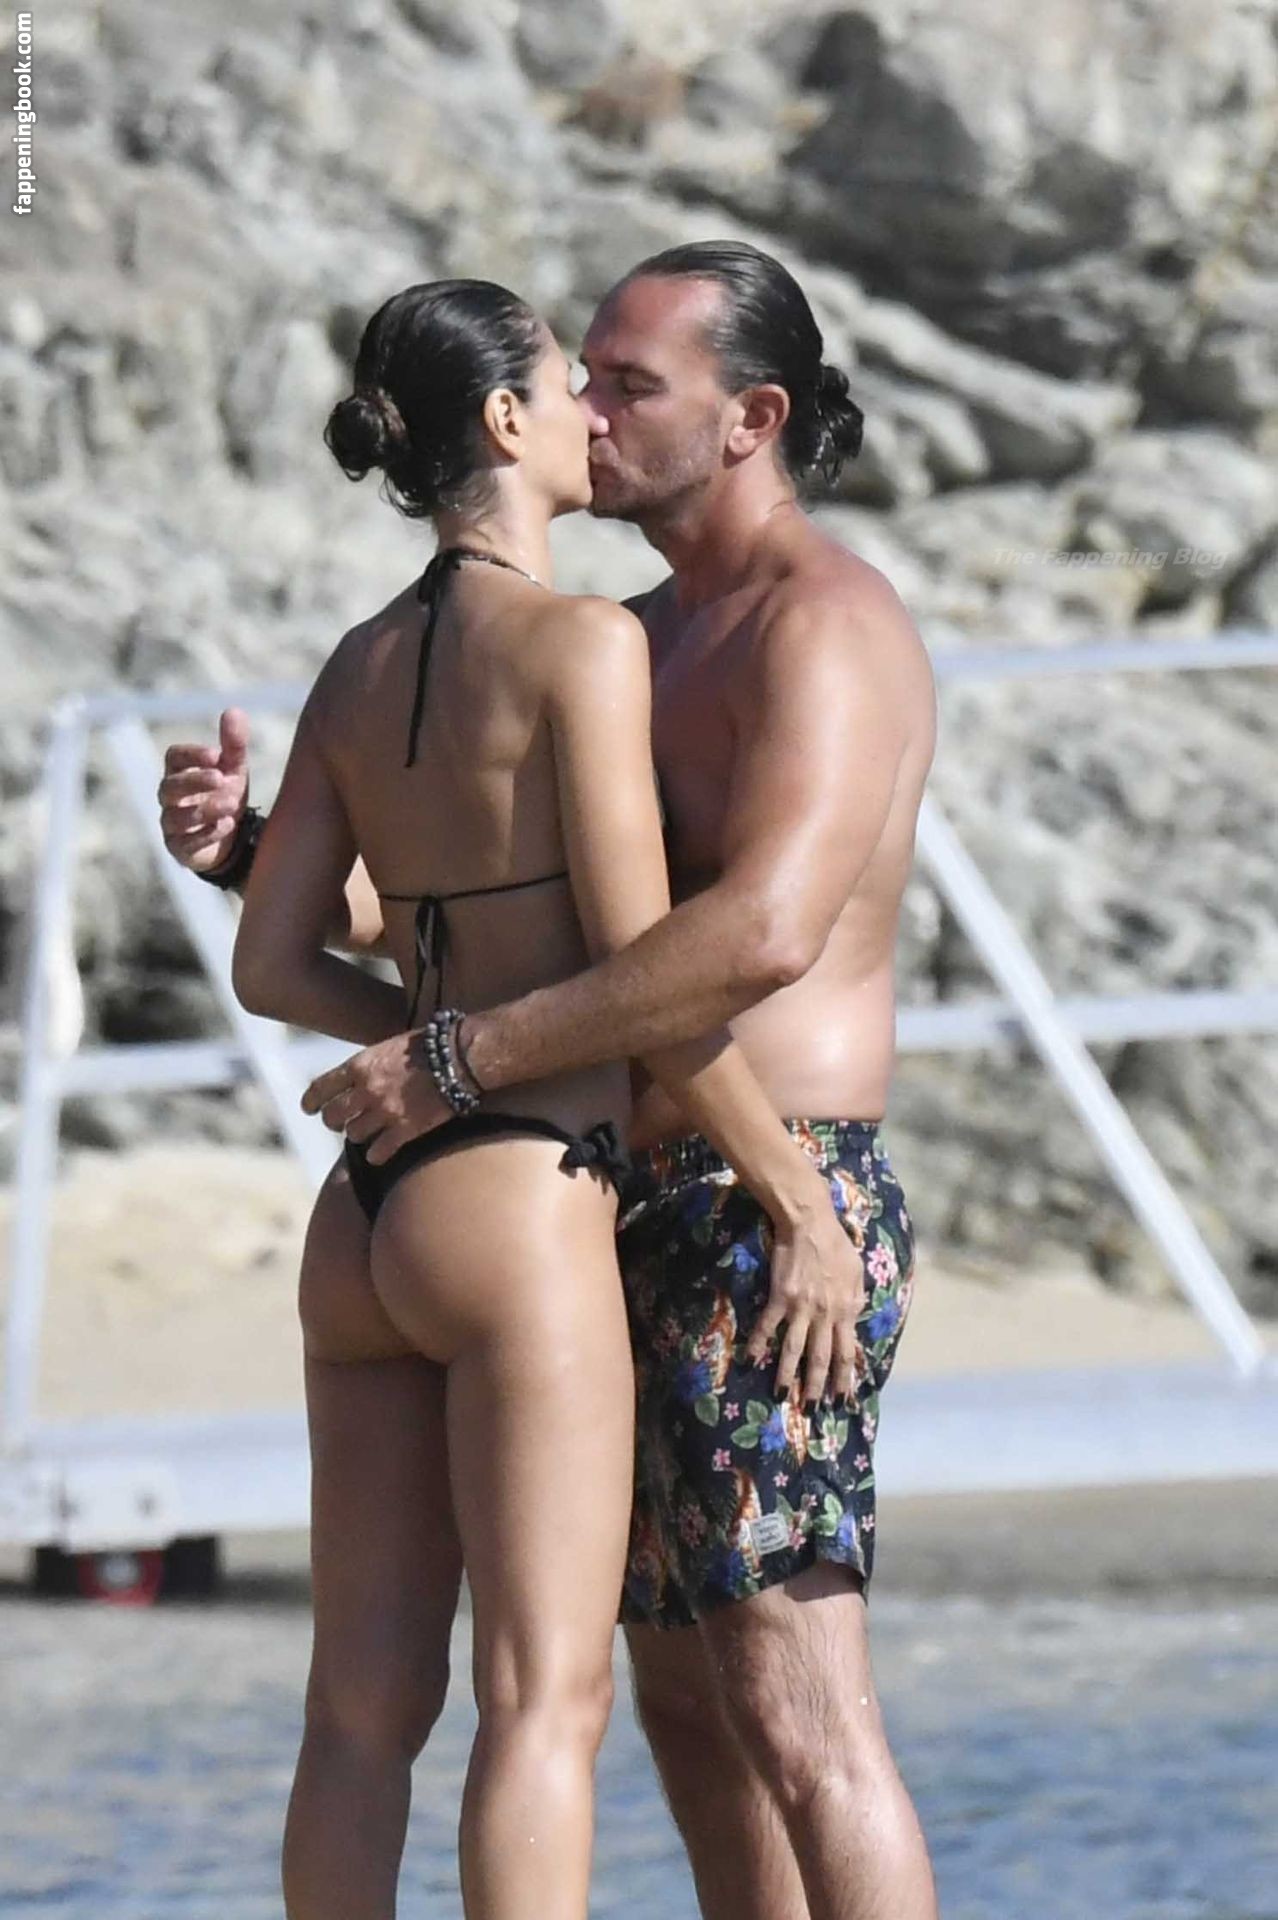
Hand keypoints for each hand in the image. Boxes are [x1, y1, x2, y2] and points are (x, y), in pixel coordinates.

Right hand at [158, 708, 250, 873]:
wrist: (231, 838)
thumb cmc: (225, 795)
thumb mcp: (234, 770)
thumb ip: (234, 744)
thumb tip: (233, 710)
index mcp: (179, 772)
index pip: (173, 758)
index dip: (191, 755)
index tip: (215, 755)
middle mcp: (169, 798)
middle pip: (170, 787)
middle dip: (194, 782)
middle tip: (221, 778)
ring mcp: (171, 824)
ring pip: (178, 817)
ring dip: (205, 809)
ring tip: (231, 805)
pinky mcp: (180, 848)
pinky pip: (186, 843)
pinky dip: (206, 834)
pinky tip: (226, 825)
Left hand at [301, 1031, 451, 1161]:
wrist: (461, 1057)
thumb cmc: (429, 1045)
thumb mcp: (389, 1047)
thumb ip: (369, 1065)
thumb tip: (356, 1079)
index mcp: (360, 1065)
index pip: (321, 1088)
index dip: (311, 1101)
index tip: (309, 1109)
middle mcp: (367, 1090)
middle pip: (333, 1117)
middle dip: (333, 1121)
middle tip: (340, 1123)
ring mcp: (385, 1112)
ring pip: (354, 1135)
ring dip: (358, 1135)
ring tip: (368, 1132)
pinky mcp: (406, 1131)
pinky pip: (378, 1152)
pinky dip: (376, 1155)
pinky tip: (380, 1153)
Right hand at [745, 1178, 865, 1407]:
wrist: (811, 1223)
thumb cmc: (837, 1245)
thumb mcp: (858, 1274)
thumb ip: (856, 1300)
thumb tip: (855, 1318)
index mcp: (847, 1310)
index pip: (847, 1353)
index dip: (844, 1378)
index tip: (842, 1399)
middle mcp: (826, 1314)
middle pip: (821, 1358)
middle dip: (816, 1387)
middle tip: (812, 1409)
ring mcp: (801, 1308)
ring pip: (794, 1349)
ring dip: (787, 1375)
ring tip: (781, 1395)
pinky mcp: (780, 1297)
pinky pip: (768, 1326)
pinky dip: (759, 1344)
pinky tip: (751, 1359)